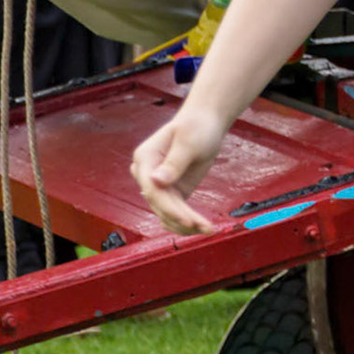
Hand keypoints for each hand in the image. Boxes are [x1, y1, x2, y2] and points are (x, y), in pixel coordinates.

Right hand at [130, 112, 227, 234]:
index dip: (169, 208)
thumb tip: (156, 181)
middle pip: (160, 205)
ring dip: (186, 225)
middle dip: (182, 218)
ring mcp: (159, 186)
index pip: (152, 190)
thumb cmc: (196, 126)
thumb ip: (174, 162)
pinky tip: (204, 228)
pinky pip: (175, 213)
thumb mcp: (189, 141)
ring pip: (167, 214)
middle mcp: (147, 175)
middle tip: (205, 227)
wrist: (205, 123)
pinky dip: (188, 222)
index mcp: (145, 158)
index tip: (188, 220)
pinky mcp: (172, 192)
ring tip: (209, 229)